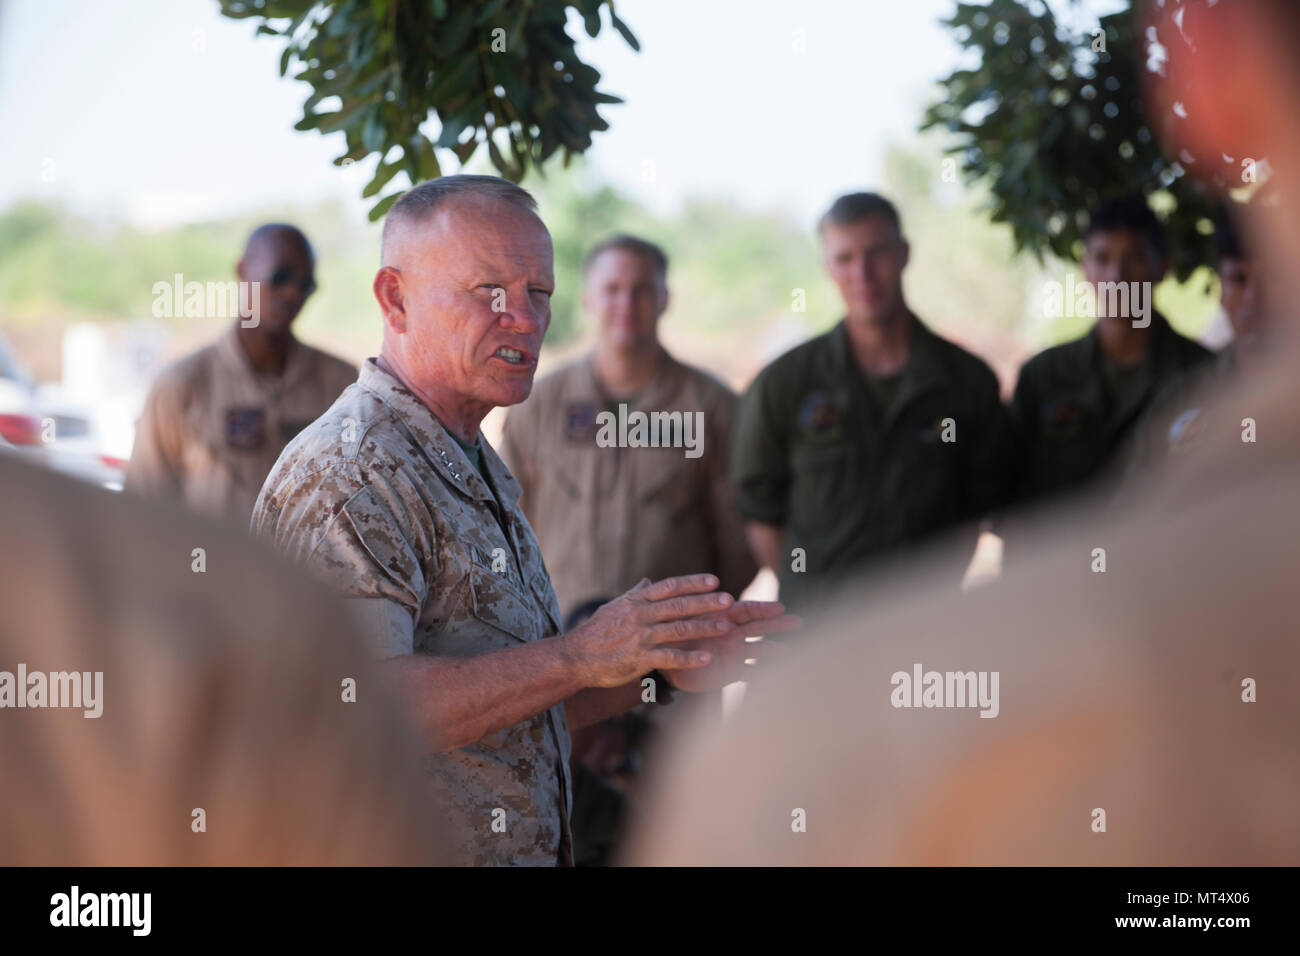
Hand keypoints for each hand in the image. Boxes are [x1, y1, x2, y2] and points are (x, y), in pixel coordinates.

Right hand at [561, 574, 737, 688]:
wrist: (576, 657)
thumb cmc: (595, 632)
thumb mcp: (613, 607)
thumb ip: (635, 594)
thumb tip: (649, 581)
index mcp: (636, 601)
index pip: (669, 587)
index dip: (693, 583)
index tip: (714, 580)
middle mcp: (640, 615)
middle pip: (679, 606)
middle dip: (706, 603)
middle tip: (729, 600)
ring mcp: (641, 637)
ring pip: (678, 630)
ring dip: (704, 628)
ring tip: (726, 627)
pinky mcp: (640, 659)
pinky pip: (670, 657)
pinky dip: (689, 658)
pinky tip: (707, 658)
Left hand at [663, 600, 800, 691]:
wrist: (662, 661)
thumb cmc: (667, 633)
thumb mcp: (665, 617)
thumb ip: (661, 600)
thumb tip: (645, 579)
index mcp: (719, 616)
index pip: (743, 609)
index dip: (760, 608)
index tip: (779, 606)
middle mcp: (729, 632)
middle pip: (758, 626)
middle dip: (777, 624)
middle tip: (798, 621)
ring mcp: (731, 652)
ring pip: (756, 649)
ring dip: (772, 649)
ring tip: (791, 650)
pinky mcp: (728, 672)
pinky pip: (746, 673)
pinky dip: (758, 673)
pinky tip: (773, 674)